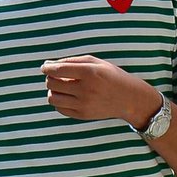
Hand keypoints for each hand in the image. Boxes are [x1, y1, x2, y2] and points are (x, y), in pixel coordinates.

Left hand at [41, 56, 159, 126]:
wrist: (130, 99)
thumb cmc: (111, 76)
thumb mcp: (95, 62)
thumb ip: (71, 61)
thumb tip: (47, 66)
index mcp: (89, 73)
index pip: (57, 70)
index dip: (47, 67)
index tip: (46, 67)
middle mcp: (86, 90)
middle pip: (52, 83)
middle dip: (51, 78)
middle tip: (58, 76)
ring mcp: (84, 105)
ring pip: (52, 97)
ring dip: (53, 90)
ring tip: (62, 87)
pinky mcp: (83, 115)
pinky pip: (59, 108)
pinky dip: (59, 102)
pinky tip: (68, 97)